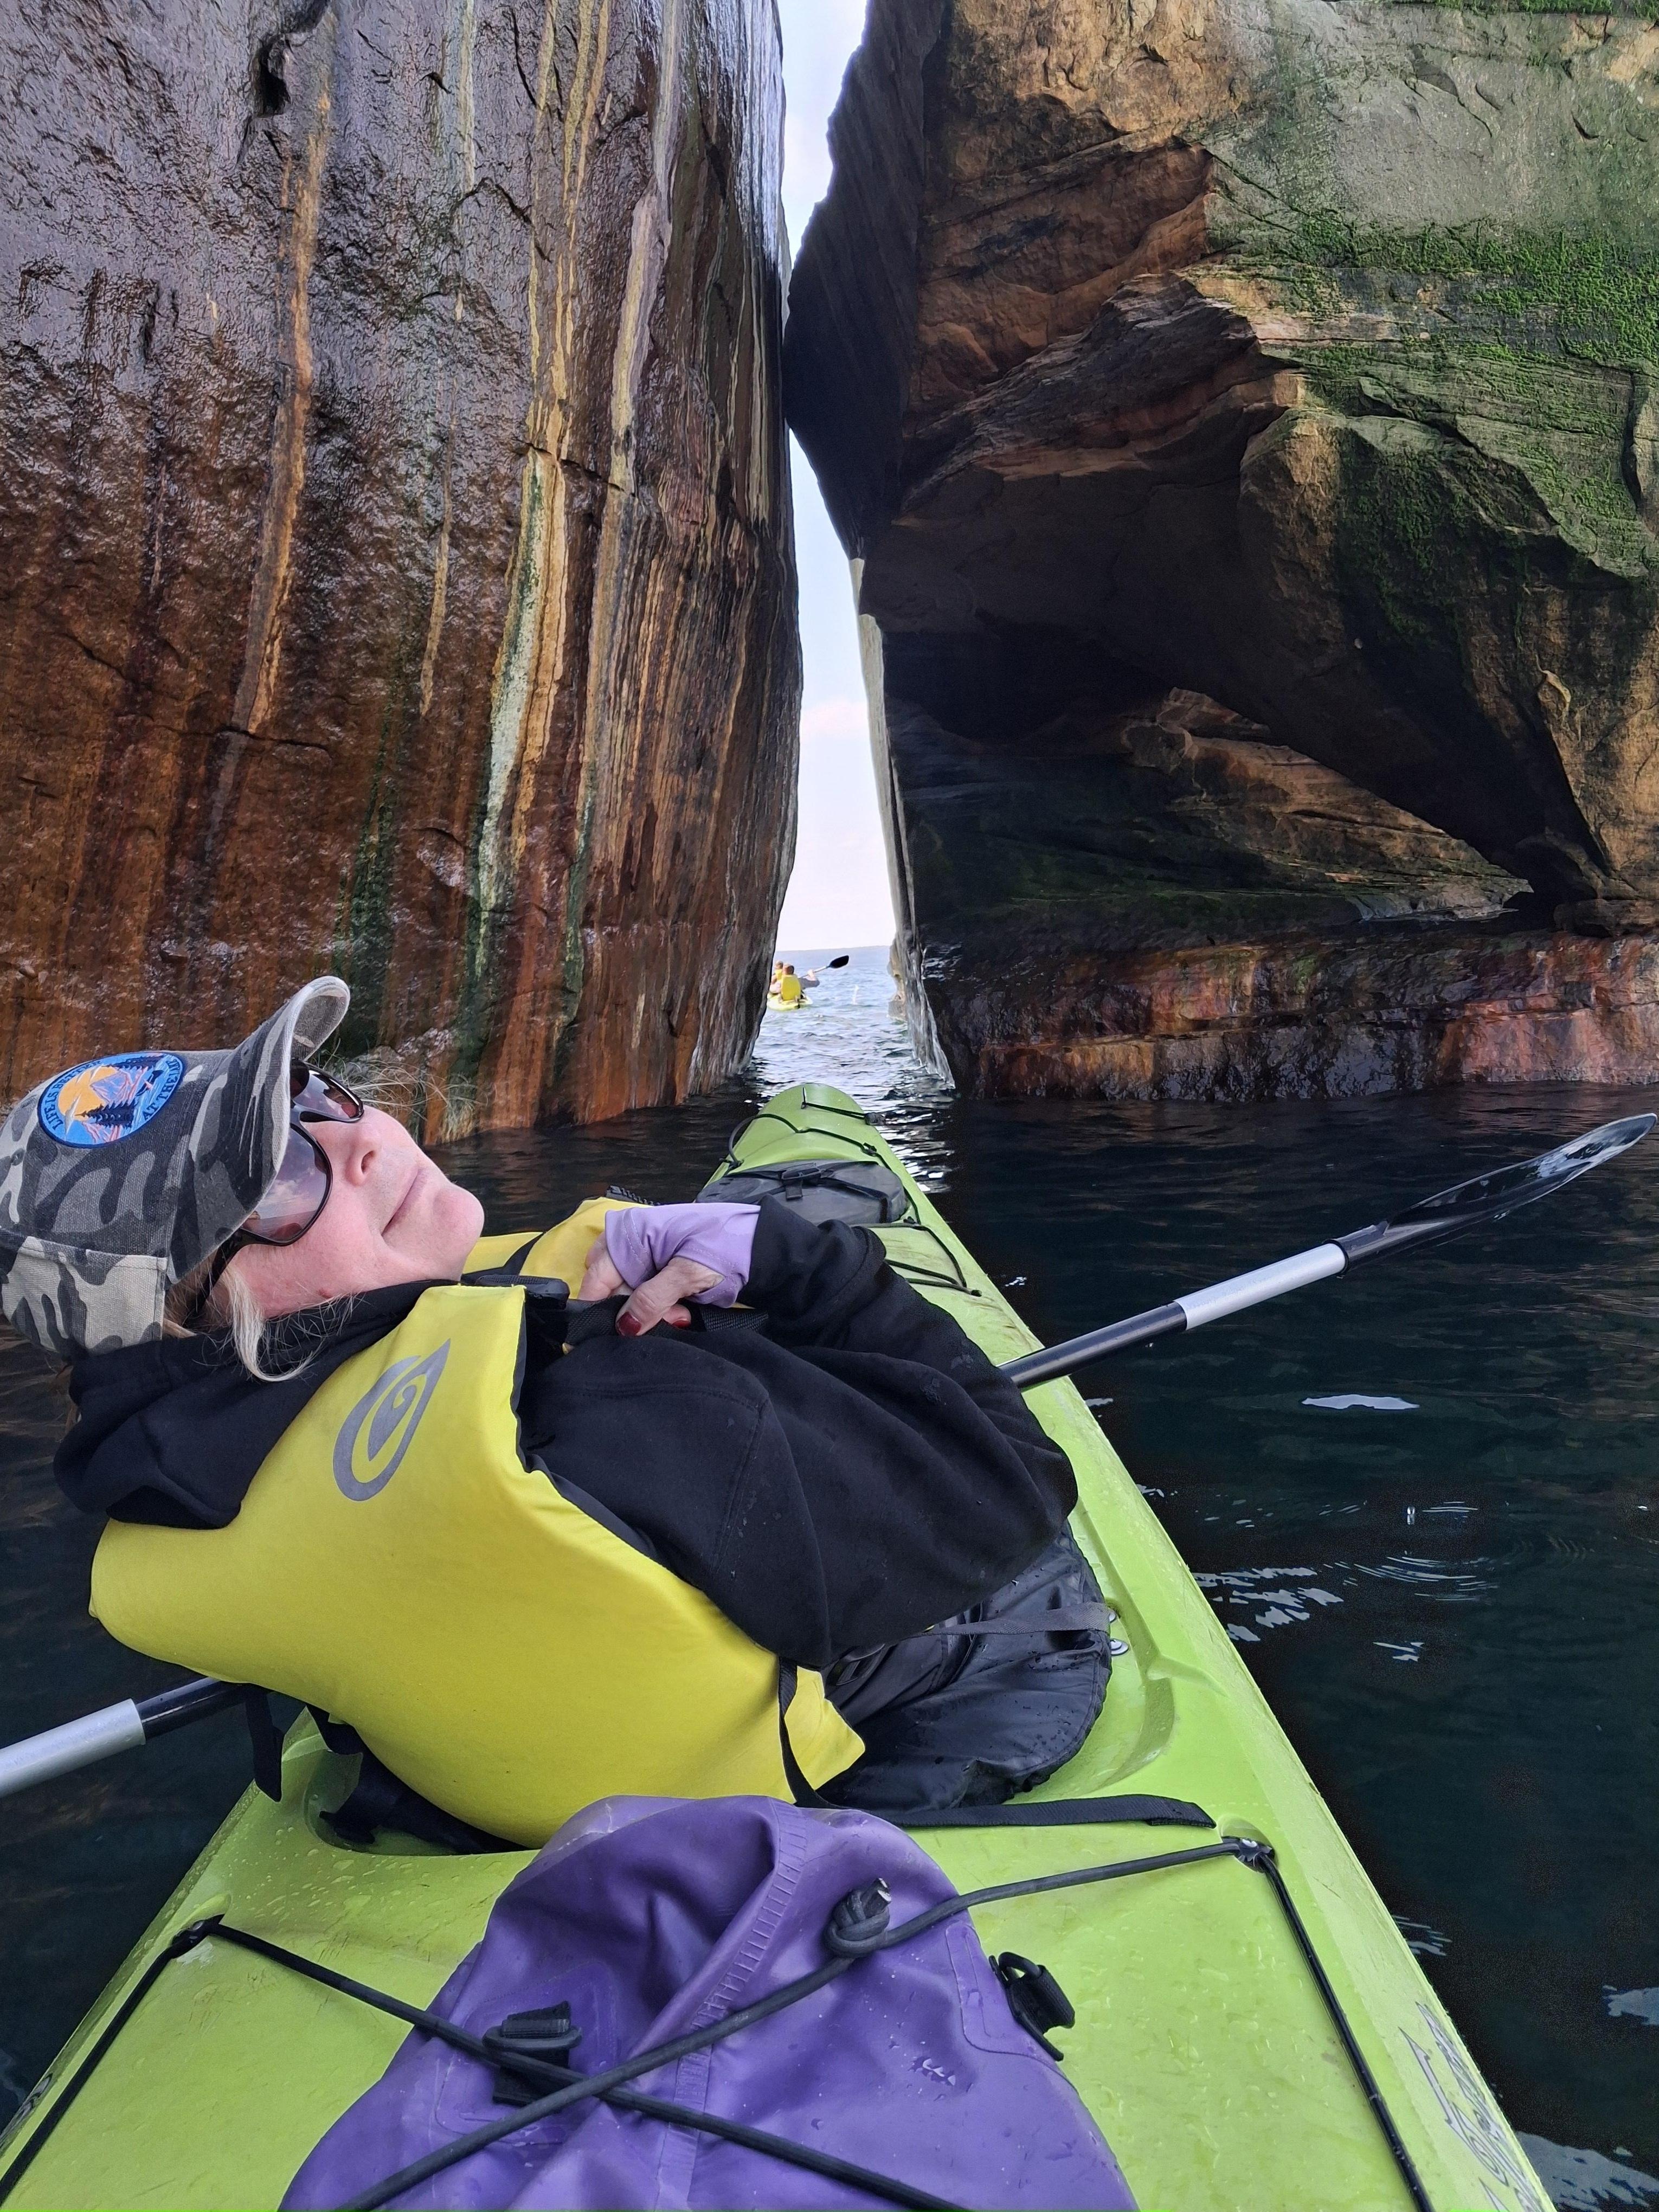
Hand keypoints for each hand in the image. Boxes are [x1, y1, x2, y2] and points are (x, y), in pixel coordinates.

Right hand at [577, 1238, 719, 1334]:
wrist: (761, 1243)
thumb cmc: (724, 1248)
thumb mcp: (687, 1275)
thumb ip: (651, 1300)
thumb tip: (622, 1328)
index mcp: (631, 1233)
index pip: (597, 1279)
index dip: (600, 1310)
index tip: (614, 1337)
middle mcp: (631, 1241)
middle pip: (611, 1288)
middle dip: (634, 1312)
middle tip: (668, 1320)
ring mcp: (646, 1254)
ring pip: (629, 1295)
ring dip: (651, 1312)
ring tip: (681, 1315)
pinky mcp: (662, 1267)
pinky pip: (647, 1293)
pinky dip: (661, 1307)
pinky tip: (683, 1311)